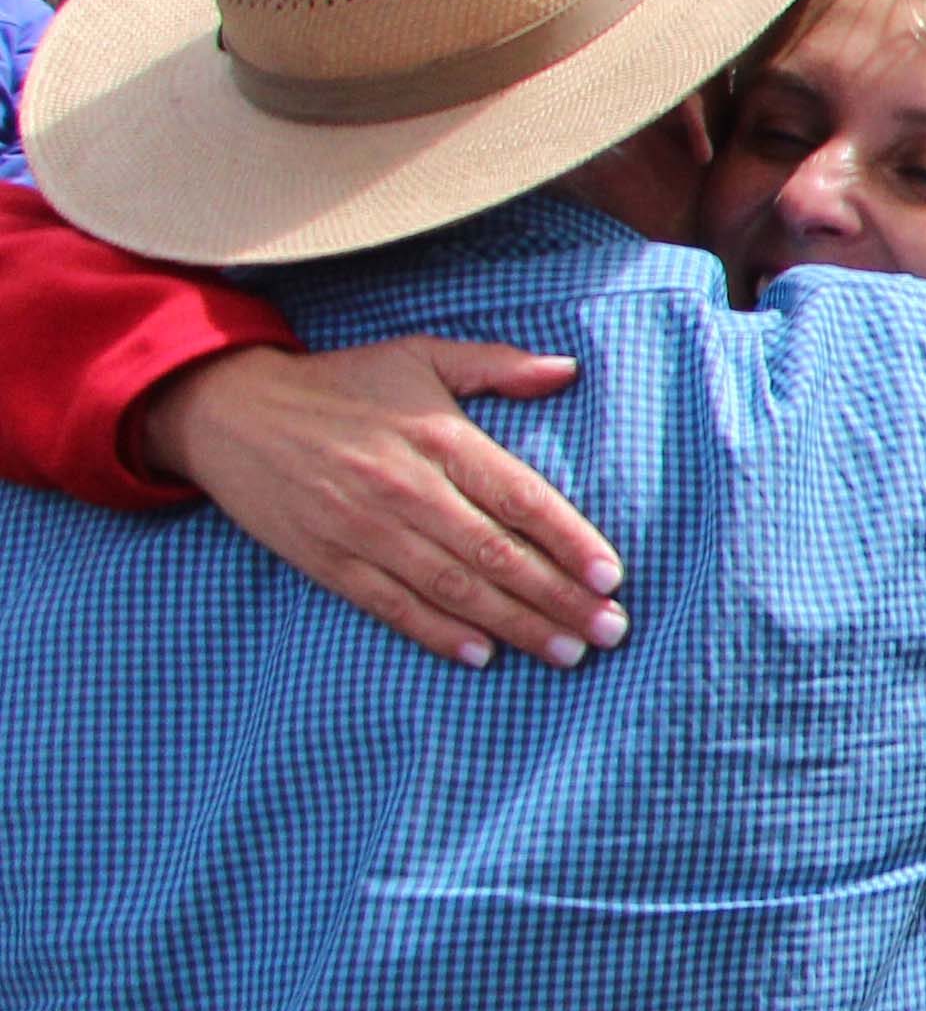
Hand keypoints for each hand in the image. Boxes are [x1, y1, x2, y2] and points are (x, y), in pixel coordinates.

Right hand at [133, 340, 622, 670]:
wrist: (228, 411)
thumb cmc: (340, 384)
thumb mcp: (418, 356)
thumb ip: (496, 365)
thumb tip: (568, 369)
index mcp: (439, 439)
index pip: (520, 498)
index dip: (569, 541)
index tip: (612, 577)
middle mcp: (407, 489)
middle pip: (497, 556)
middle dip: (559, 599)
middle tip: (610, 631)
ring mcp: (366, 530)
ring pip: (454, 590)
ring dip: (516, 626)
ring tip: (568, 653)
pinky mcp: (329, 560)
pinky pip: (393, 606)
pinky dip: (439, 634)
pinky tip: (484, 654)